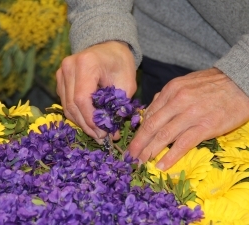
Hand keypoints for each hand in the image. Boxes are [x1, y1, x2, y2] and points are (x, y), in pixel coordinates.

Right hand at [56, 41, 136, 139]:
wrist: (109, 47)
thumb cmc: (120, 64)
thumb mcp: (127, 83)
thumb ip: (118, 106)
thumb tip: (111, 132)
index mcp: (86, 64)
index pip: (82, 99)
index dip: (91, 120)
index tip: (104, 133)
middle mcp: (69, 67)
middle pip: (72, 105)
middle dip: (86, 125)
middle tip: (101, 137)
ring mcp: (61, 72)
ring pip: (66, 106)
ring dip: (81, 123)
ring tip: (96, 132)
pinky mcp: (59, 79)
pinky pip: (65, 102)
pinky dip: (77, 115)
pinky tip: (89, 121)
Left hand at [128, 68, 248, 169]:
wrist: (240, 82)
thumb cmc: (212, 84)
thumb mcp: (184, 83)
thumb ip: (166, 97)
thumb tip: (150, 111)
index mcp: (171, 90)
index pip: (149, 114)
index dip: (139, 131)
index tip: (133, 142)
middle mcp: (177, 101)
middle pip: (152, 126)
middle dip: (138, 143)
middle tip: (130, 156)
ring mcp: (191, 114)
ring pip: (164, 135)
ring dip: (150, 151)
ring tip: (141, 162)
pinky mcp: (205, 126)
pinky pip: (183, 143)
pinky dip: (171, 156)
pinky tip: (162, 165)